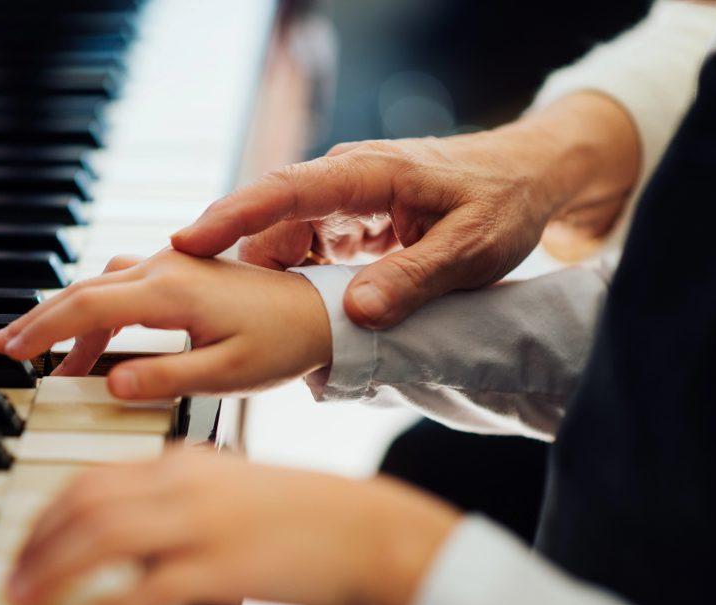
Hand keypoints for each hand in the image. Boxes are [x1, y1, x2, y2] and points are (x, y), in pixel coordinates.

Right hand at [0, 250, 331, 399]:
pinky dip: (99, 310)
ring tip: (45, 356)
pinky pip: (125, 284)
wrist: (319, 312)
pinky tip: (95, 342)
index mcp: (172, 292)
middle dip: (41, 320)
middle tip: (5, 347)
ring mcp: (173, 263)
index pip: (88, 307)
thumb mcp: (228, 375)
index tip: (9, 351)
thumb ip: (167, 379)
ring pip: (102, 285)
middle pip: (85, 290)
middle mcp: (166, 267)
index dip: (44, 330)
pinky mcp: (182, 269)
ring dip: (70, 317)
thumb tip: (110, 385)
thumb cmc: (282, 344)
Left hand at [7, 447, 460, 604]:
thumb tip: (128, 532)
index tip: (28, 541)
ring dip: (54, 569)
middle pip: (86, 501)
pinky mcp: (224, 569)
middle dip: (37, 540)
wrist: (368, 530)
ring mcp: (204, 525)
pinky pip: (147, 588)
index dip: (49, 512)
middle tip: (13, 577)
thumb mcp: (233, 490)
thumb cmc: (304, 515)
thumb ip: (180, 500)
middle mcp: (186, 485)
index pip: (94, 475)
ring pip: (103, 536)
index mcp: (186, 463)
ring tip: (26, 600)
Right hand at [171, 92, 639, 328]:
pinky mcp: (349, 224)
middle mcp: (345, 182)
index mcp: (369, 173)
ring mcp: (344, 203)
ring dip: (258, 278)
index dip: (233, 216)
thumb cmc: (504, 202)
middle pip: (270, 220)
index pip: (286, 189)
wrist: (529, 178)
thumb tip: (356, 313)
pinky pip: (304, 252)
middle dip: (228, 258)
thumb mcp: (472, 248)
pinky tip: (279, 314)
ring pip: (282, 240)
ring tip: (228, 320)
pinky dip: (289, 282)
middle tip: (191, 303)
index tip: (186, 241)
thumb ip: (413, 279)